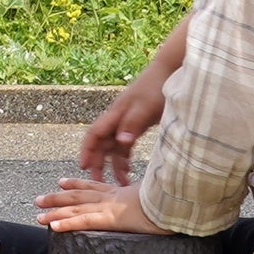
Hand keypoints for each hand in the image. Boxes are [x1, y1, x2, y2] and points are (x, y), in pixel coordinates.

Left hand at [33, 172, 168, 234]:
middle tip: (39, 200)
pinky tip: (53, 226)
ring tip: (38, 214)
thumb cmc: (177, 200)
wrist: (182, 200)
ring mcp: (112, 206)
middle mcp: (114, 196)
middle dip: (58, 197)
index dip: (78, 184)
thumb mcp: (163, 198)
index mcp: (124, 192)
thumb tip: (164, 203)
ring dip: (55, 210)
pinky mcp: (113, 218)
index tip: (62, 181)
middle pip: (80, 195)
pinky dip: (68, 223)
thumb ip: (157, 199)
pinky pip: (85, 221)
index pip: (96, 186)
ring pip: (77, 208)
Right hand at [78, 20, 192, 181]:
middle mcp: (118, 118)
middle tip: (98, 181)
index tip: (83, 166)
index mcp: (116, 114)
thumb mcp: (146, 108)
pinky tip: (130, 169)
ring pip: (115, 146)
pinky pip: (126, 144)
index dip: (87, 150)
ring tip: (120, 182)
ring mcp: (127, 121)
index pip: (95, 134)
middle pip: (101, 143)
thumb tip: (120, 143)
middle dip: (97, 162)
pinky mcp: (138, 123)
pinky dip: (126, 157)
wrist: (170, 71)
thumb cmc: (157, 87)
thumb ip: (133, 125)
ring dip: (114, 163)